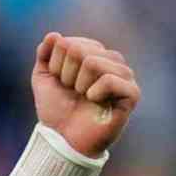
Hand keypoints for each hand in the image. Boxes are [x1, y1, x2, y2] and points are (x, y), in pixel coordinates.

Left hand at [31, 32, 140, 158]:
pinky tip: (95, 102)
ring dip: (79, 85)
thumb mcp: (43, 79)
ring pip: (93, 62)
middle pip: (79, 50)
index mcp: (94, 53)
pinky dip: (94, 92)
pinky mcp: (132, 93)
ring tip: (83, 97)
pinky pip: (109, 79)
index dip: (56, 66)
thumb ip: (45, 55)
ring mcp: (124, 76)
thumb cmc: (56, 110)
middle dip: (66, 75)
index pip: (69, 43)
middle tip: (72, 92)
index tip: (61, 83)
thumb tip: (53, 35)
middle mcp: (112, 61)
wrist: (63, 140)